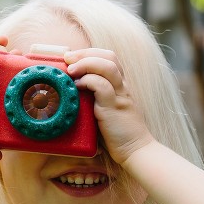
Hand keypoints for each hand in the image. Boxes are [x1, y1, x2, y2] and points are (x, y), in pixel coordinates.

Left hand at [65, 49, 154, 163]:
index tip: (72, 57)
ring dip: (86, 63)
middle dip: (85, 53)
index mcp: (120, 86)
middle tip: (67, 58)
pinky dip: (88, 81)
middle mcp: (122, 87)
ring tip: (70, 70)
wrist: (136, 151)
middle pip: (108, 56)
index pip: (109, 58)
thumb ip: (94, 99)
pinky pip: (102, 86)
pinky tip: (77, 86)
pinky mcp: (114, 107)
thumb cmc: (118, 134)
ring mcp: (119, 96)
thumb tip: (70, 92)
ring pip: (107, 66)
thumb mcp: (105, 110)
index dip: (90, 52)